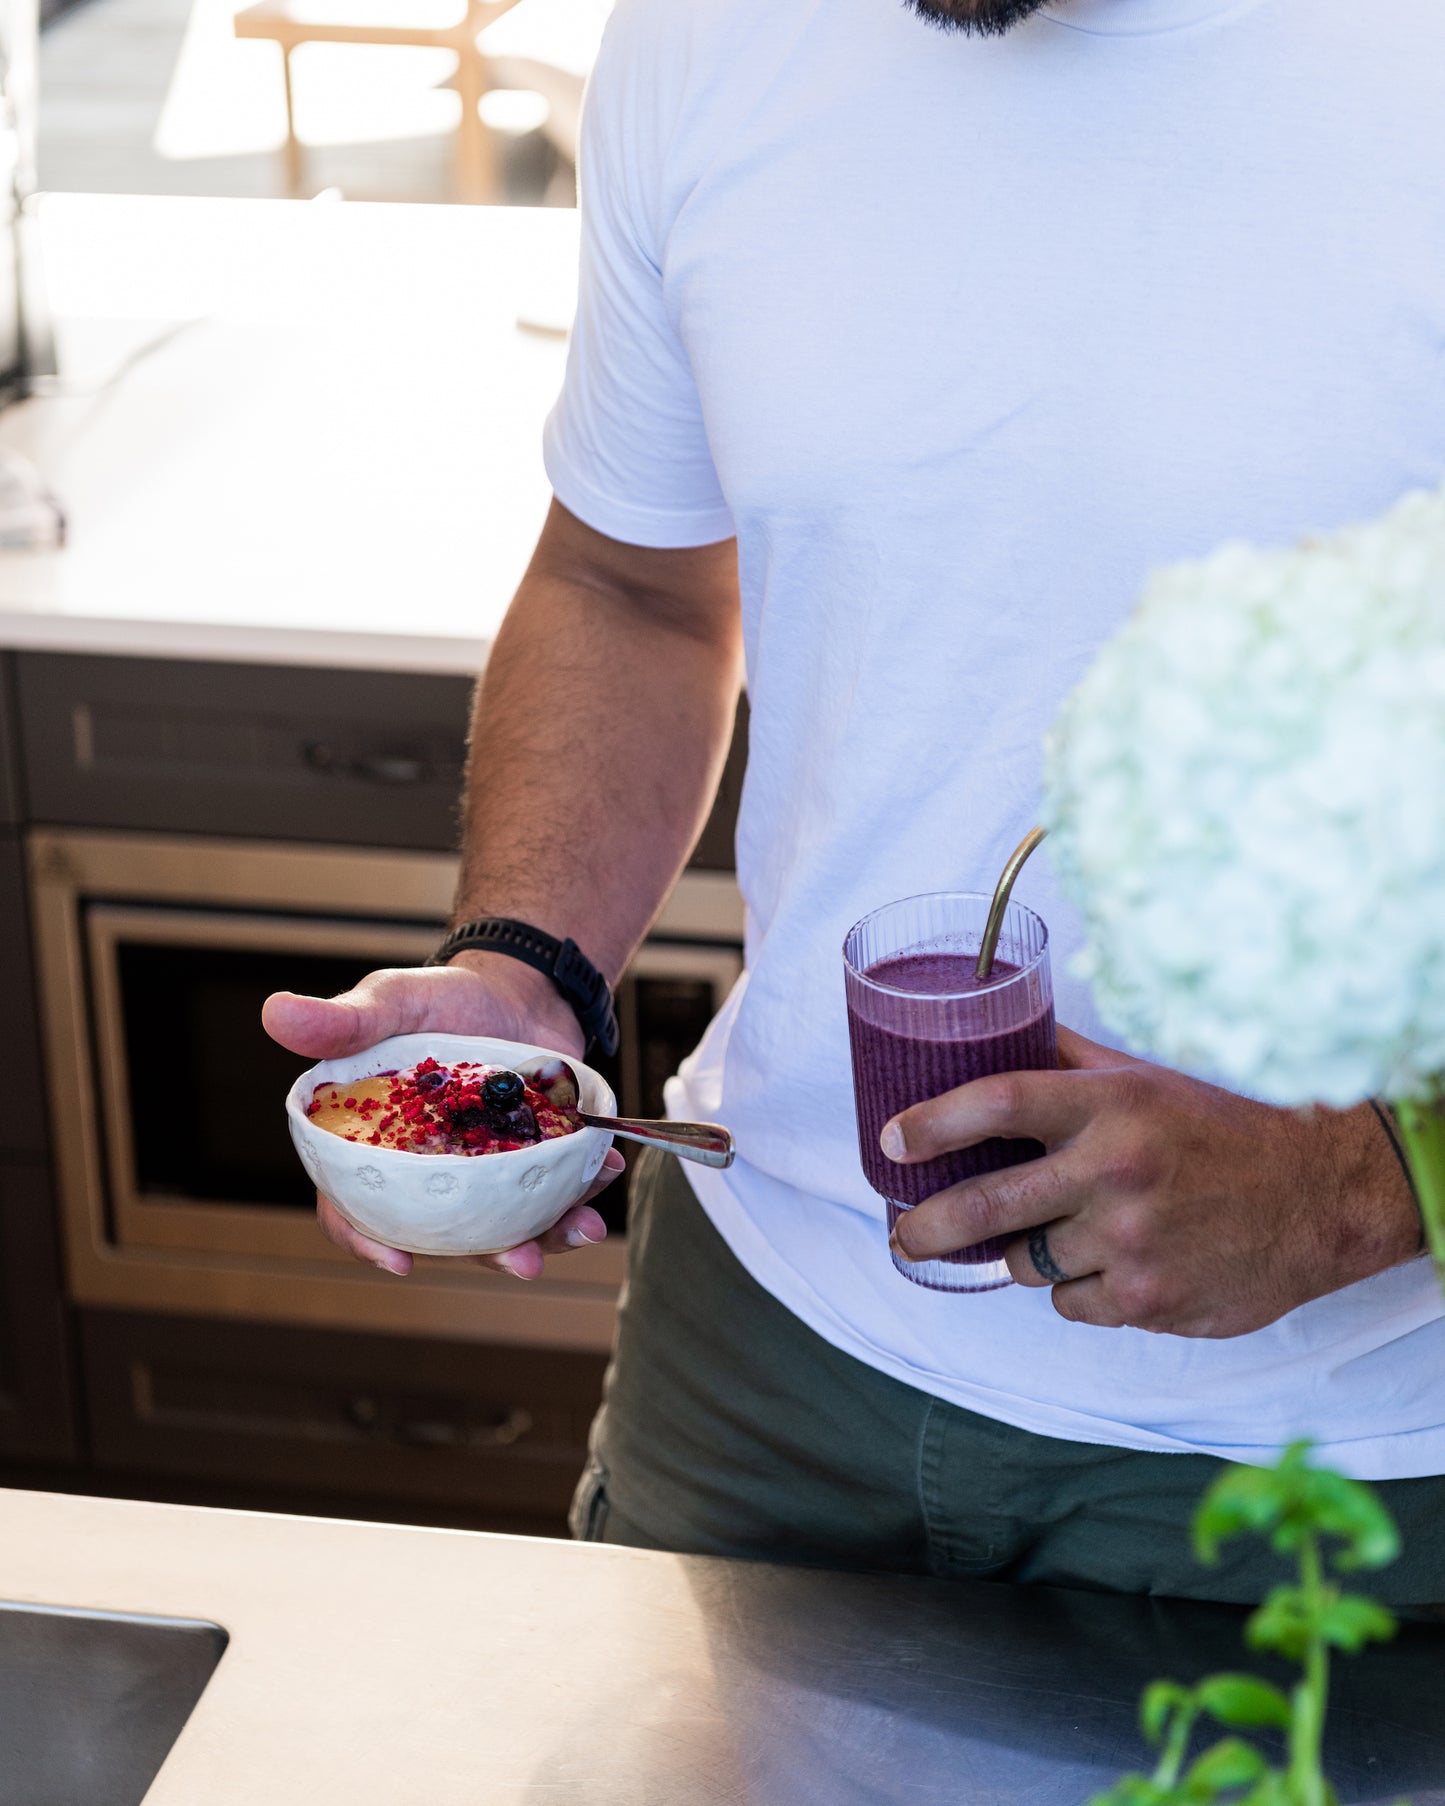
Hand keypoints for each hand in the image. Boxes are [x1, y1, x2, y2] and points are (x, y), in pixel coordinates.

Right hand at [262, 952, 624, 1279]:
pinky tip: (605, 1170)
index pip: (353, 1208)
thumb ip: (342, 1021)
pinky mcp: (535, 1164)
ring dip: (550, 1235)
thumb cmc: (440, 1001)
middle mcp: (429, 1177)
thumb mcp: (392, 1002)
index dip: (366, 1241)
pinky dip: (583, 1189)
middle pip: (446, 1234)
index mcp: (376, 1151)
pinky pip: (556, 1192)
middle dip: (488, 1256)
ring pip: (509, 1225)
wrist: (517, 988)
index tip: (400, 1262)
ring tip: (586, 1227)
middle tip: (523, 1261)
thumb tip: (275, 1014)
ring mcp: (486, 1176)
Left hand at [883, 1026, 1420, 1336]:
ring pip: (1026, 1262)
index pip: (999, 1102)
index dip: (933, 1121)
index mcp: (1111, 1107)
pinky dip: (1077, 1289)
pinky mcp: (1148, 1301)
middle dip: (927, 1226)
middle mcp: (1114, 1172)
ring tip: (1065, 1232)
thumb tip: (996, 1029)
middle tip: (902, 1234)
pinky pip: (1069, 1303)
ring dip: (1028, 1252)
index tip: (890, 1138)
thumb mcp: (1146, 1079)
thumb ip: (1069, 1063)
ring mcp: (1130, 1242)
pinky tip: (1113, 1263)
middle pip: (985, 1205)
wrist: (1320, 1198)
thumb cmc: (1224, 1131)